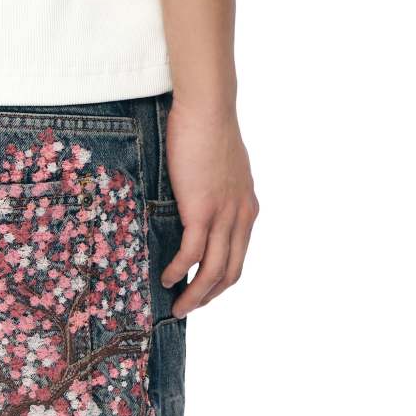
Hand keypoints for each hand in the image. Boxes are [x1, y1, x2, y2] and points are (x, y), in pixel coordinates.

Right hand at [160, 104, 258, 315]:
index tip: (201, 294)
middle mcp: (241, 217)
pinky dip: (180, 271)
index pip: (238, 259)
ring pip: (213, 271)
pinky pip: (192, 254)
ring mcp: (224, 215)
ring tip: (176, 306)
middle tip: (186, 308)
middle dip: (208, 297)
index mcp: (247, 209)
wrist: (208, 107)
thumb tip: (195, 208)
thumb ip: (216, 195)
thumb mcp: (220, 170)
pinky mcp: (204, 210)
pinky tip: (167, 278)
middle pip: (230, 273)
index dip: (219, 283)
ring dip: (195, 295)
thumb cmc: (208, 130)